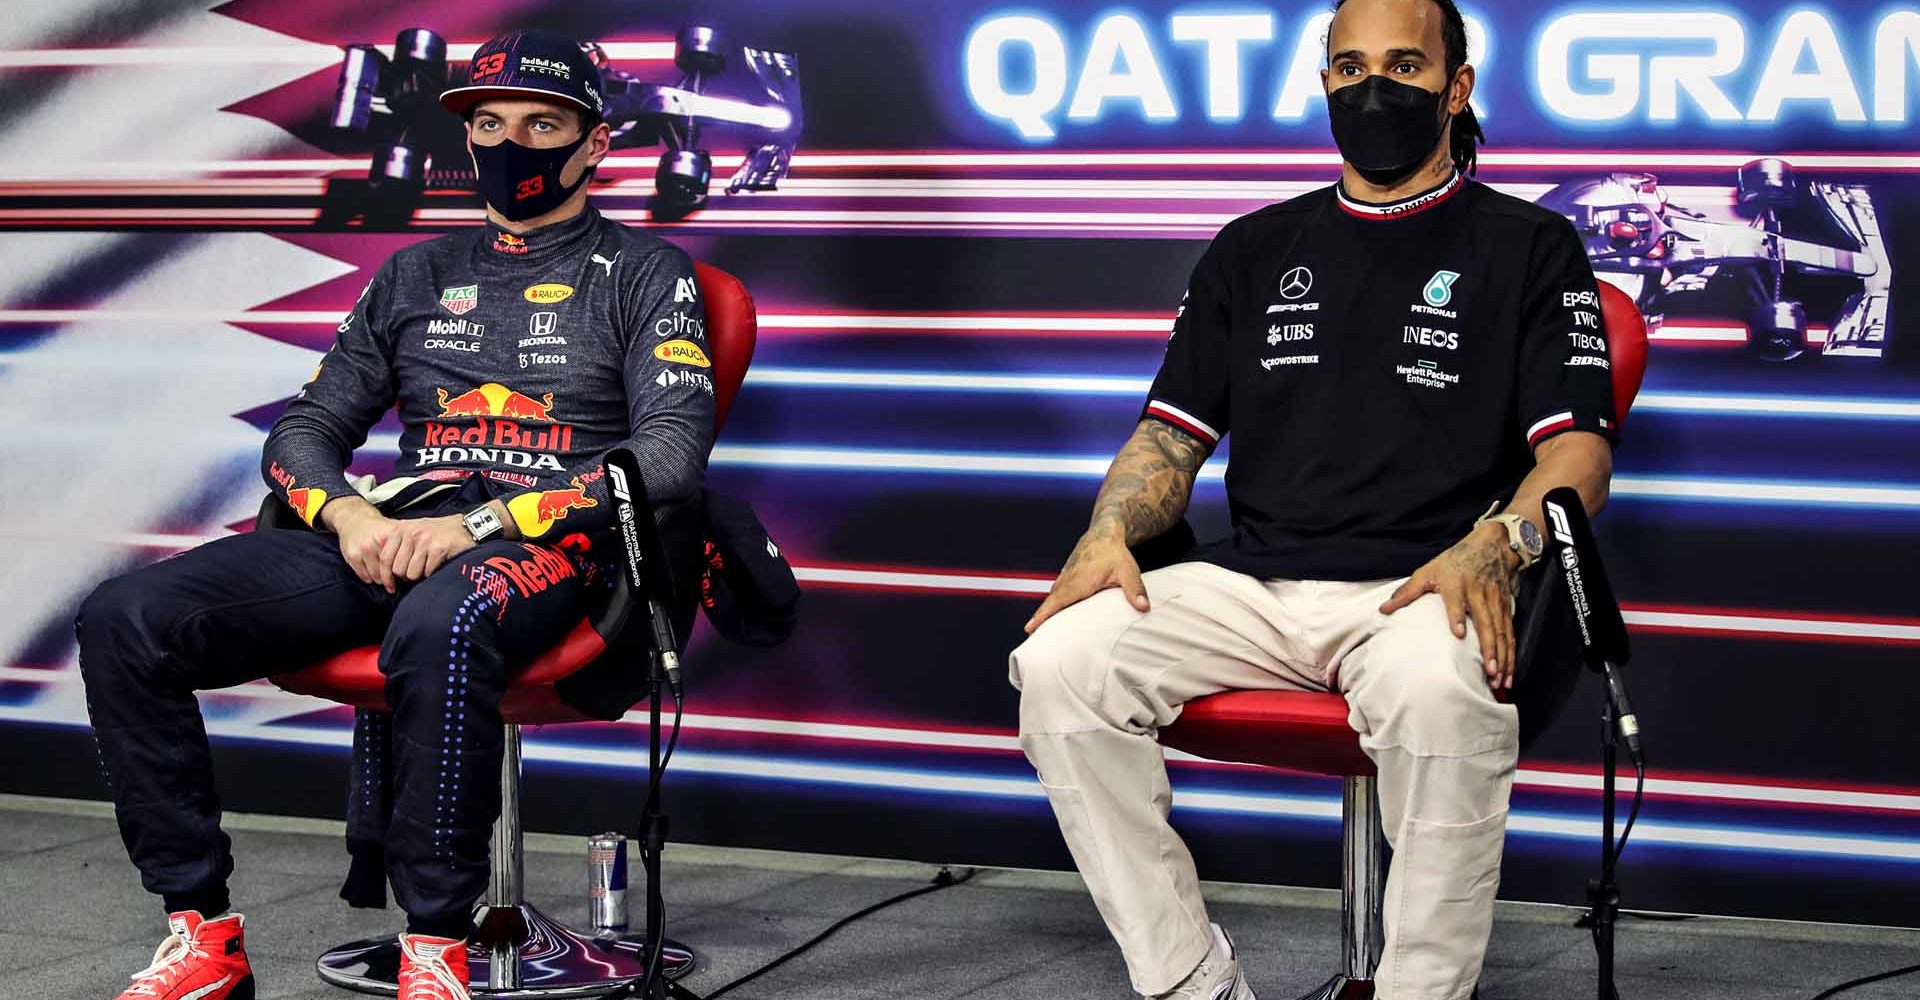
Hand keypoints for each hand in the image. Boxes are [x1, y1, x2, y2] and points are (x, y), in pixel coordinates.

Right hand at [323, 498, 402, 592]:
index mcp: (392, 535)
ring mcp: (364, 548)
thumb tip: (416, 567)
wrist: (355, 520)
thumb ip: (405, 547)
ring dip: (379, 581)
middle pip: (387, 570)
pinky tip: (372, 577)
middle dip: (390, 581)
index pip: (400, 562)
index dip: (403, 573)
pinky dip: (368, 578)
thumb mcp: (395, 533)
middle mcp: (378, 541)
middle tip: (392, 585)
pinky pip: (363, 574)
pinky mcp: (352, 555)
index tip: (405, 579)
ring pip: (374, 575)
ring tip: (383, 580)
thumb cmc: (378, 529)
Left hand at [380, 515, 476, 586]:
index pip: (384, 558)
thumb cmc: (439, 532)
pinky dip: (433, 572)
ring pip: (411, 574)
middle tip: (416, 572)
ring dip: (421, 574)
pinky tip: (439, 564)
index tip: (390, 586)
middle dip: (406, 576)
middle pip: (397, 569)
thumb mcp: (414, 531)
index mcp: (401, 529)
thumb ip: (398, 546)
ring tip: (429, 566)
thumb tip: (383, 572)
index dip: (385, 576)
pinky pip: (428, 572)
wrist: (467, 526)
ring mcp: (424, 541)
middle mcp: (411, 533)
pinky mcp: (438, 549)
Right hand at [1024, 525, 1146, 634]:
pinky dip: (1051, 607)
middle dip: (1039, 621)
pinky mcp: (1066, 579)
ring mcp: (1064, 579)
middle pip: (1049, 605)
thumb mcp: (1127, 570)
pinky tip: (1052, 618)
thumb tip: (1143, 608)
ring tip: (1038, 634)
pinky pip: (1055, 596)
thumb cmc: (1114, 553)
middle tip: (1030, 641)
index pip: (1057, 601)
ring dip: (1044, 615)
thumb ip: (1135, 590)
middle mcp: (1067, 581)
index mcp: (1078, 582)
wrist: (1103, 534)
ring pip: (1051, 600)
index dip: (1043, 615)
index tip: (1029, 628)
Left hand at [1379, 522, 1522, 690]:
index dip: (1457, 616)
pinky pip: (1510, 634)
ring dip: (1502, 657)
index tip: (1458, 634)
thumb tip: (1383, 610)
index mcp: (1456, 584)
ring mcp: (1495, 602)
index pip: (1456, 601)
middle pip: (1486, 623)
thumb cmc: (1455, 560)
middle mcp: (1478, 594)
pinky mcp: (1506, 608)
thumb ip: (1407, 592)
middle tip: (1489, 672)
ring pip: (1502, 633)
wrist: (1491, 544)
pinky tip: (1509, 671)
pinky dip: (1510, 653)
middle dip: (1489, 649)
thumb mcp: (1428, 571)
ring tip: (1500, 680)